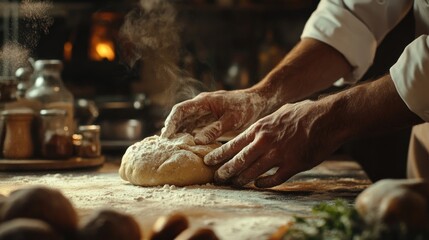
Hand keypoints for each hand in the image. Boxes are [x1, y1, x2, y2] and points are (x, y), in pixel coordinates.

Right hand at [161, 90, 268, 143]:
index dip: (171, 122)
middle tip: (164, 146)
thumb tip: (197, 141)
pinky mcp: (210, 119)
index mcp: (204, 101)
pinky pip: (195, 127)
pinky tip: (187, 146)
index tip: (166, 136)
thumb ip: (215, 129)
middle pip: (180, 117)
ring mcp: (205, 112)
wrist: (258, 103)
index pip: (180, 110)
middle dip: (171, 129)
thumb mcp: (232, 120)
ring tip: (172, 148)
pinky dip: (189, 135)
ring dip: (179, 133)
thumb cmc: (246, 108)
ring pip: (186, 123)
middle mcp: (201, 105)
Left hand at [204, 100, 342, 187]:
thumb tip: (256, 130)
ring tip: (233, 184)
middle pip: (239, 161)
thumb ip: (265, 124)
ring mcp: (278, 155)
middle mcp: (265, 142)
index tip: (209, 161)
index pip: (233, 144)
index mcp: (260, 128)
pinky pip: (274, 179)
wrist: (328, 118)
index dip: (219, 155)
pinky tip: (259, 185)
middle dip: (225, 171)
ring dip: (241, 180)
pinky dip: (264, 183)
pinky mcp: (292, 165)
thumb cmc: (304, 113)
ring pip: (253, 172)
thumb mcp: (279, 113)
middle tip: (217, 178)